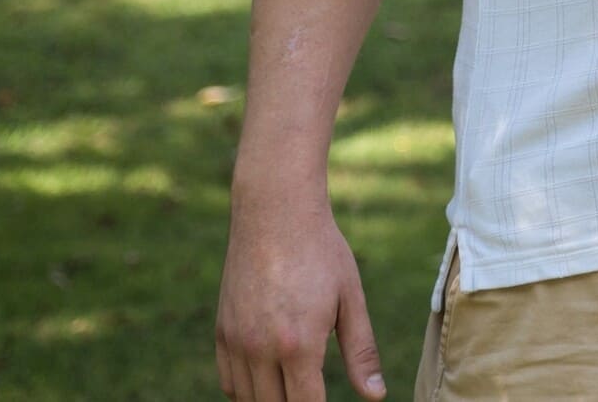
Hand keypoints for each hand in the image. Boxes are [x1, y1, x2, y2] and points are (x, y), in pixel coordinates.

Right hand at [217, 187, 386, 401]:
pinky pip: (229, 381)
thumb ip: (362, 352)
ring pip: (249, 399)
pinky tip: (269, 382)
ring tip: (295, 389)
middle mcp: (261, 349)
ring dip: (272, 400)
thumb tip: (375, 396)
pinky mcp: (222, 332)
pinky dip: (247, 390)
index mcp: (299, 345)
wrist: (275, 214)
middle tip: (313, 393)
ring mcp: (236, 342)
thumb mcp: (351, 299)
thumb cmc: (321, 253)